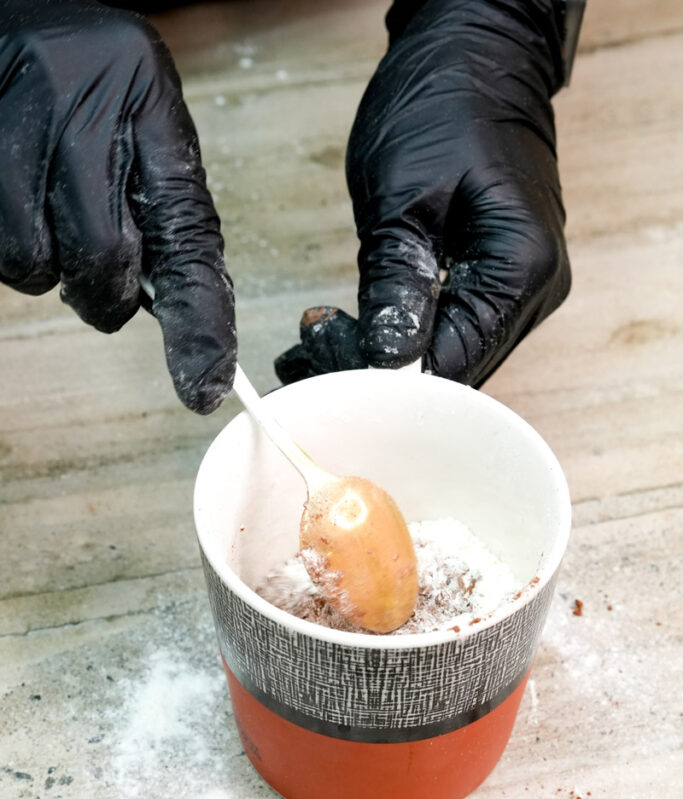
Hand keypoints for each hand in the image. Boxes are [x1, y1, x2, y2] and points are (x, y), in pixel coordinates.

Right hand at [0, 0, 234, 413]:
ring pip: (31, 262)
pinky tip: (15, 201)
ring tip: (46, 216)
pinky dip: (7, 247)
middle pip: (102, 259)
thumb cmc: (88, 93)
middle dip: (103, 292)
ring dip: (45, 266)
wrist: (11, 23)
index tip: (205, 387)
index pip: (186, 235)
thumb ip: (166, 216)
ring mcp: (10, 113)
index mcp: (147, 101)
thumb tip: (189, 330)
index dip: (200, 323)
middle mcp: (80, 97)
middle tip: (98, 274)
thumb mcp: (142, 133)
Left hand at [276, 0, 570, 387]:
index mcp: (521, 270)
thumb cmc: (444, 105)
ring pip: (447, 356)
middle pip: (453, 370)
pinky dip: (400, 334)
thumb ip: (395, 284)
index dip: (387, 382)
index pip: (453, 364)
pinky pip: (448, 330)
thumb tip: (388, 361)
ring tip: (318, 337)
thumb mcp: (402, 197)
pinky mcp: (498, 282)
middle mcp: (534, 292)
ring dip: (383, 357)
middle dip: (377, 372)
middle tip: (308, 353)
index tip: (325, 374)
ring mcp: (520, 291)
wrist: (476, 56)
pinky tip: (352, 325)